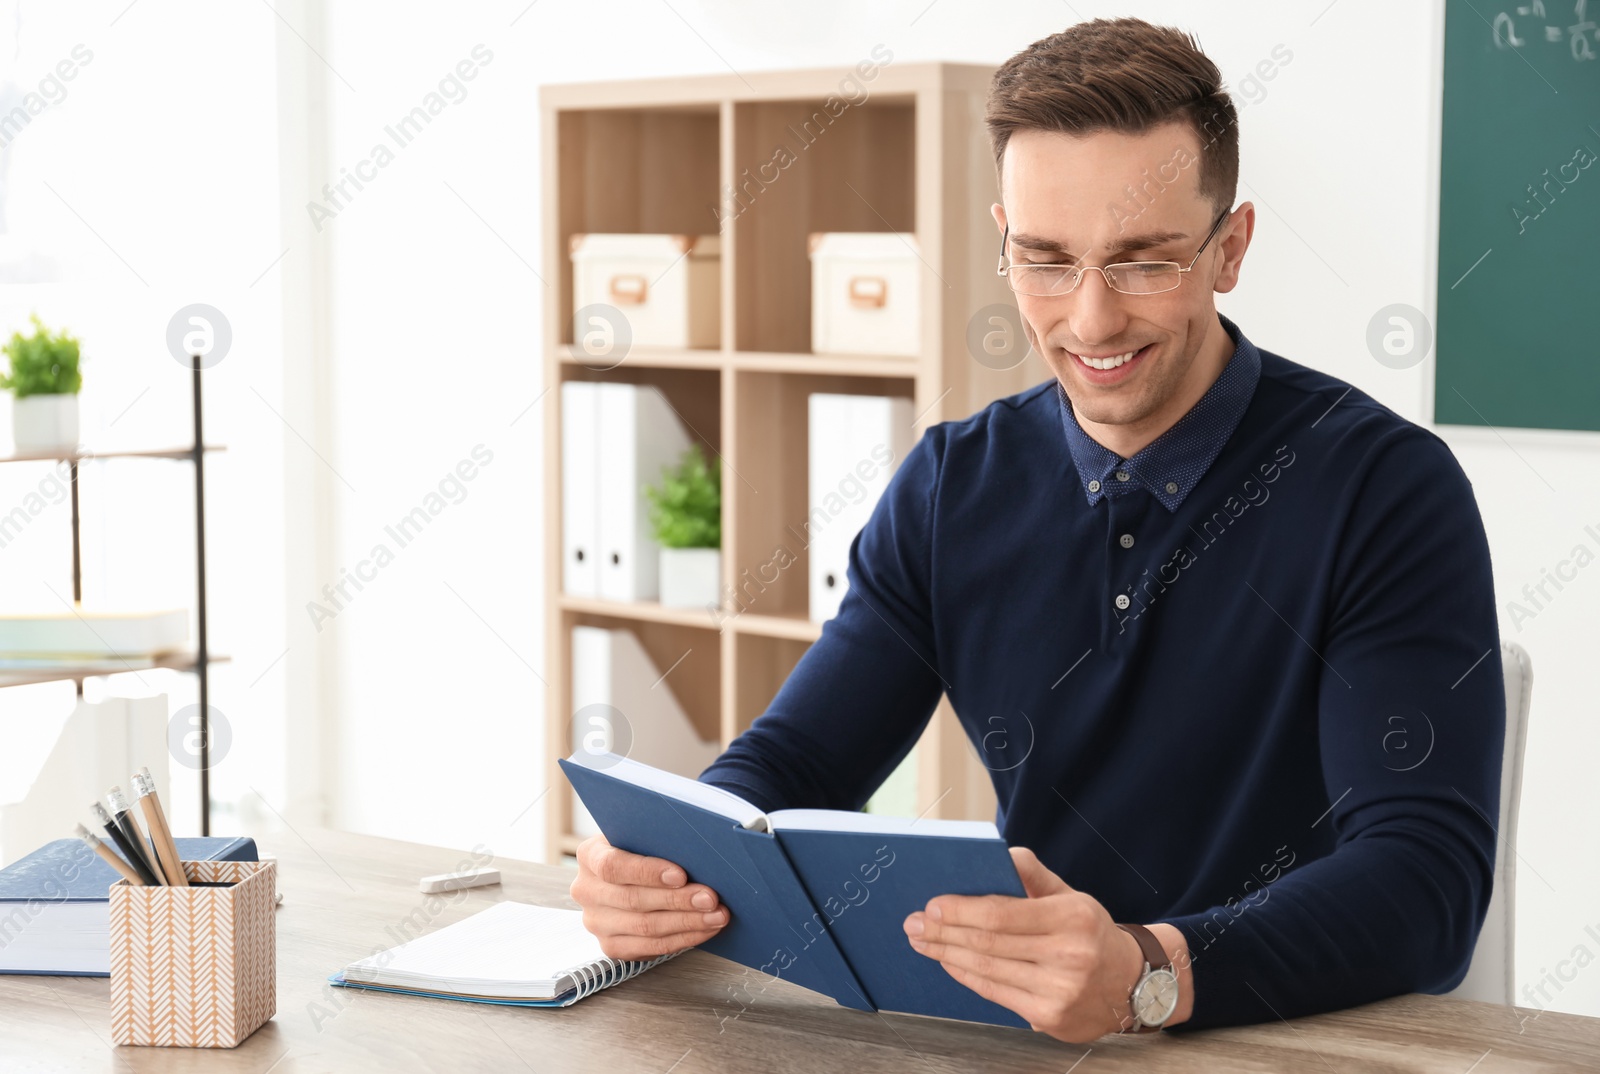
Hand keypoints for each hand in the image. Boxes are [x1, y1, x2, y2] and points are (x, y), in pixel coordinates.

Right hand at [569, 834, 728, 959]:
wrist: (632, 872)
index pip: (613, 866)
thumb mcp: (642, 834)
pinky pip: (650, 948)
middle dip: (678, 900)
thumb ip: (657, 839)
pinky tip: (705, 929)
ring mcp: (596, 922)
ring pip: (645, 928)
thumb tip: (696, 849)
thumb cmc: (643, 847)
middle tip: (711, 898)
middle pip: (633, 900)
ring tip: (717, 915)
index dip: (647, 872)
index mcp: (589, 855)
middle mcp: (586, 890)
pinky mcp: (611, 946)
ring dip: (687, 923)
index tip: (681, 875)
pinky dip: (683, 939)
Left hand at [902, 846, 1192, 1041]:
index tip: (931, 905)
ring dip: (946, 954)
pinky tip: (949, 960)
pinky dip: (966, 975)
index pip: (1003, 915)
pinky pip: (995, 993)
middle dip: (944, 933)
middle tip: (913, 923)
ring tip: (922, 941)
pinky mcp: (1050, 1019)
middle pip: (989, 945)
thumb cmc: (1091, 932)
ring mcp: (1060, 992)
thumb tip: (997, 853)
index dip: (962, 911)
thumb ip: (1032, 873)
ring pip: (987, 971)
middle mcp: (1069, 957)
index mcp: (1073, 918)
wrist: (1133, 984)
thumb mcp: (1071, 894)